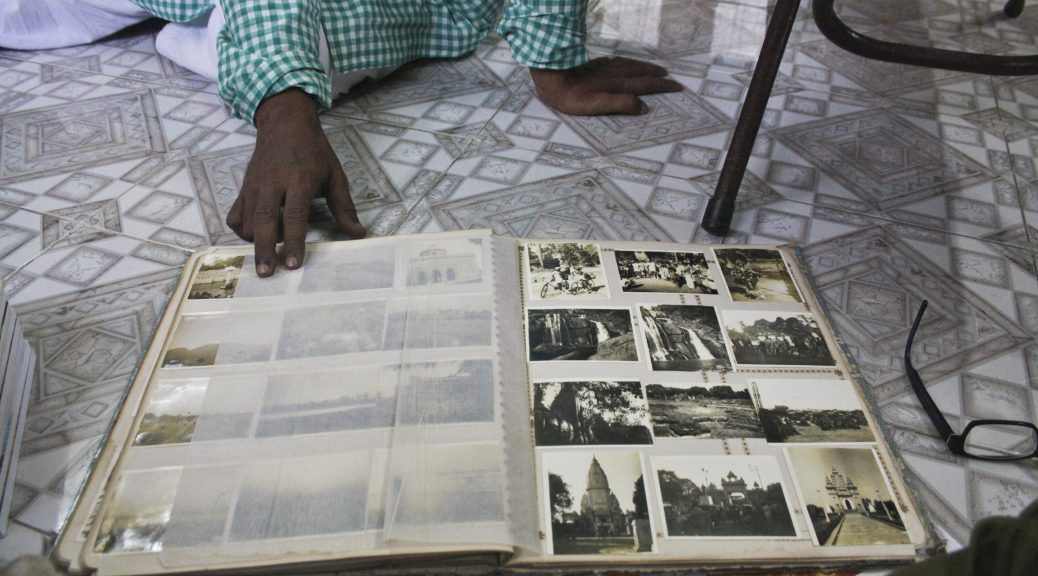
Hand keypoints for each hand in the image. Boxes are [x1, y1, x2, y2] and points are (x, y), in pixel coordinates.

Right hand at [226, 88, 365, 276]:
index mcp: (299, 179)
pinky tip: (256, 235)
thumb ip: (344, 207)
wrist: (285, 123)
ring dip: (255, 241)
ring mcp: (254, 185)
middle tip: (267, 273)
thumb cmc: (314, 151)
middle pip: (264, 221)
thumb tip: (358, 234)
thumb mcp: (335, 174)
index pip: (294, 216)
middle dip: (264, 249)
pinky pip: (235, 214)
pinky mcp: (243, 188)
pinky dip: (242, 229)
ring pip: (247, 220)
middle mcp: (272, 183)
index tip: (293, 264)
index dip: (293, 241)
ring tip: (269, 254)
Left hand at [529, 56, 682, 115]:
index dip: (662, 86)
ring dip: (646, 68)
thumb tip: (644, 107)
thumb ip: (622, 105)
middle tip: (671, 77)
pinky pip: (621, 62)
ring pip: (632, 65)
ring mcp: (606, 67)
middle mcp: (616, 73)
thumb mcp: (598, 105)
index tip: (677, 86)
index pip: (646, 85)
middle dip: (658, 76)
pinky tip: (627, 64)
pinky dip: (631, 63)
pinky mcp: (596, 64)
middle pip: (642, 73)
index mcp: (619, 85)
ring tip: (657, 69)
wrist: (553, 75)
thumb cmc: (573, 96)